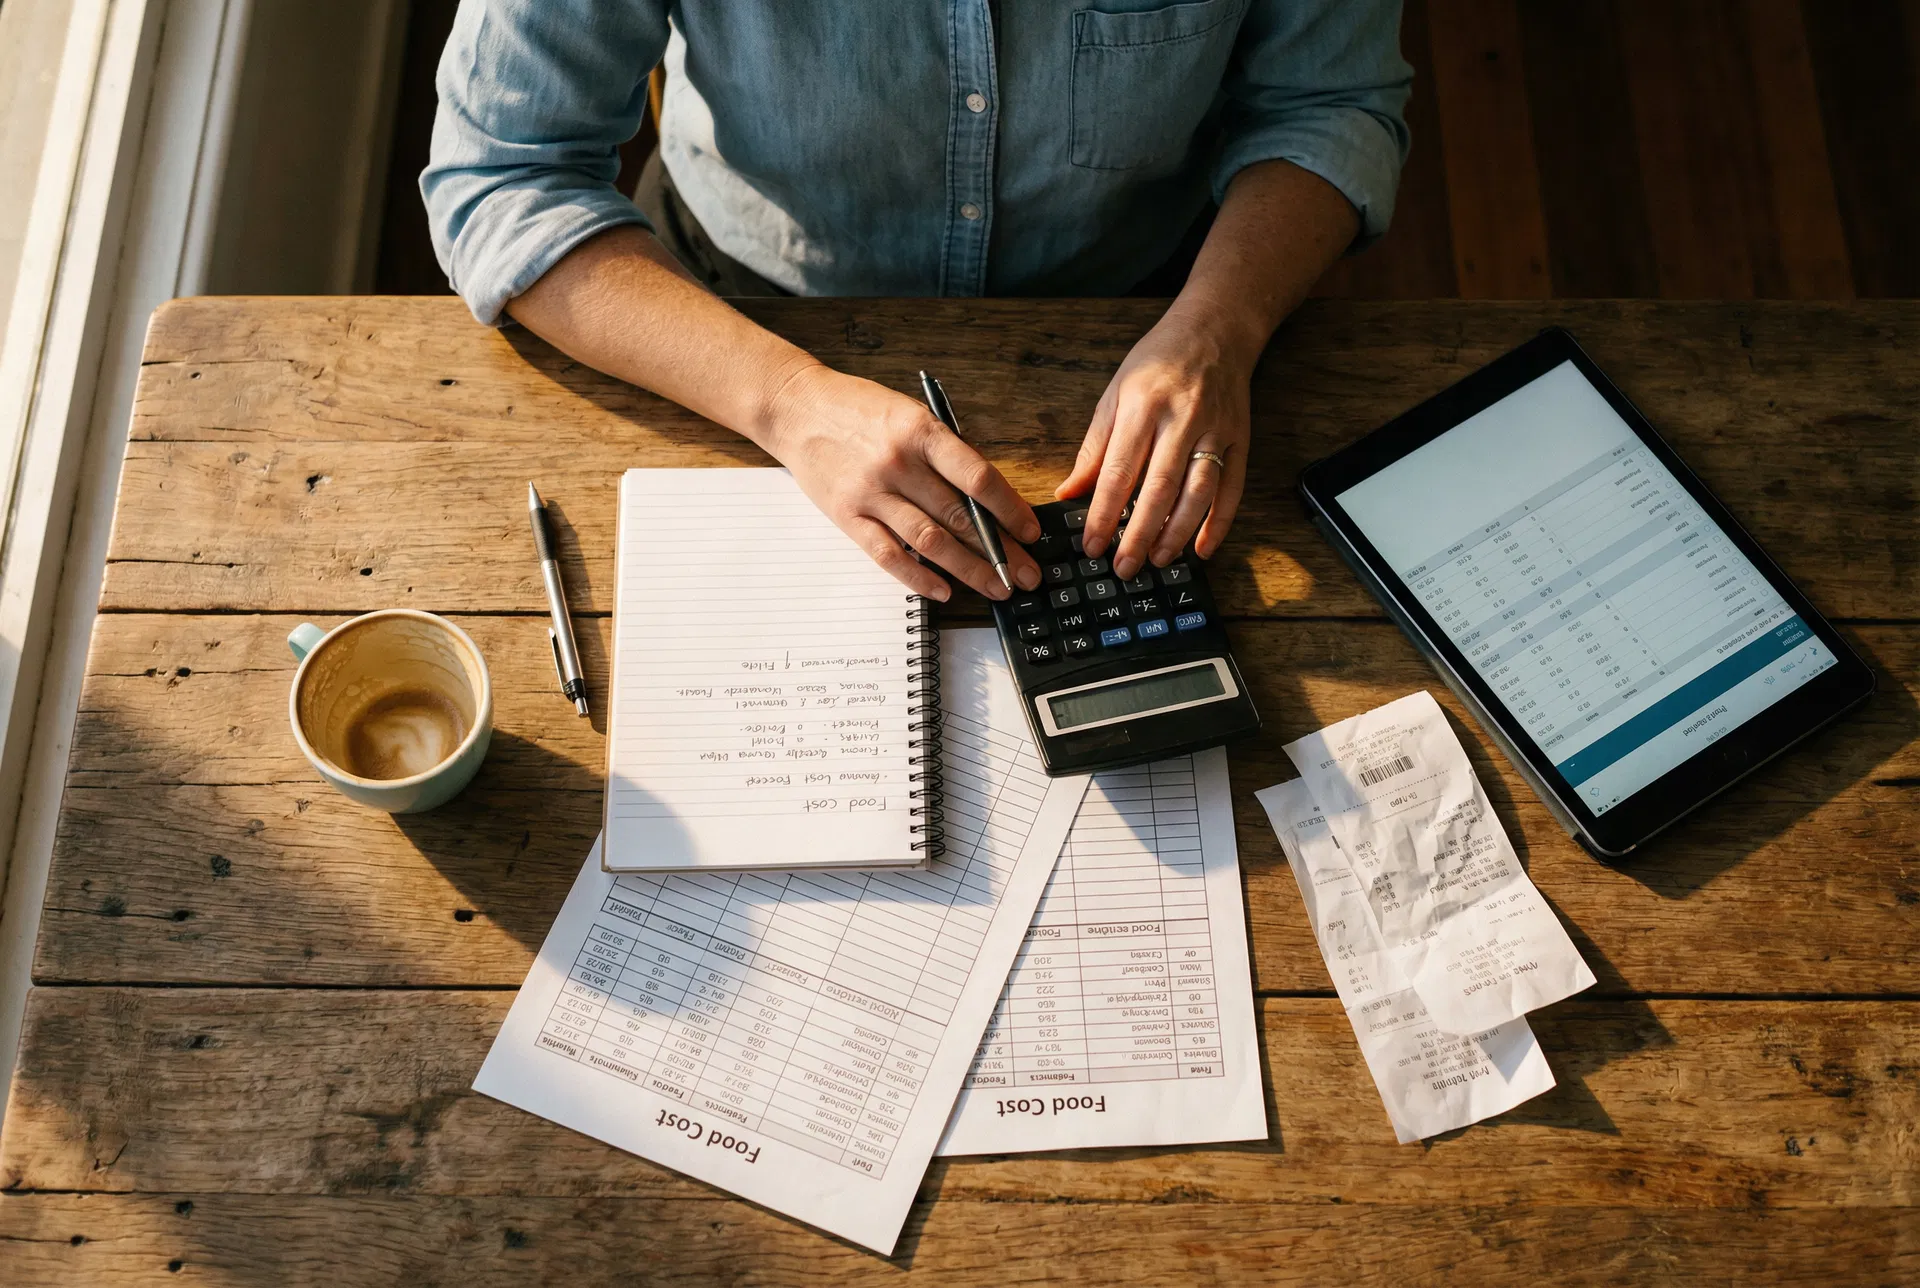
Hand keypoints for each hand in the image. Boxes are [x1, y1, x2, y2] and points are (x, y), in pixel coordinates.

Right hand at [763, 363, 1041, 601]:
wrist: (795, 407)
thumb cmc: (857, 409)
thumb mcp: (909, 413)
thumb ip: (944, 451)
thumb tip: (987, 498)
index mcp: (920, 431)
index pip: (977, 478)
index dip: (1009, 509)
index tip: (1030, 532)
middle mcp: (898, 463)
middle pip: (960, 516)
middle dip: (1000, 551)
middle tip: (1027, 575)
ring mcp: (871, 493)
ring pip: (930, 541)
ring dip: (969, 570)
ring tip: (997, 588)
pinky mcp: (847, 516)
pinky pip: (888, 556)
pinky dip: (918, 577)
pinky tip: (944, 590)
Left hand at [1057, 306, 1253, 579]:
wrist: (1216, 329)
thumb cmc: (1158, 361)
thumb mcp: (1115, 393)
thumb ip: (1095, 447)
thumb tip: (1069, 492)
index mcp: (1142, 406)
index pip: (1119, 471)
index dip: (1103, 513)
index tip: (1091, 545)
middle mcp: (1182, 419)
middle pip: (1159, 489)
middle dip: (1138, 534)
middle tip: (1123, 567)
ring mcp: (1215, 430)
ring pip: (1198, 493)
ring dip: (1177, 533)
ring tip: (1157, 560)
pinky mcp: (1240, 439)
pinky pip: (1233, 489)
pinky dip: (1219, 523)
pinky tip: (1203, 549)